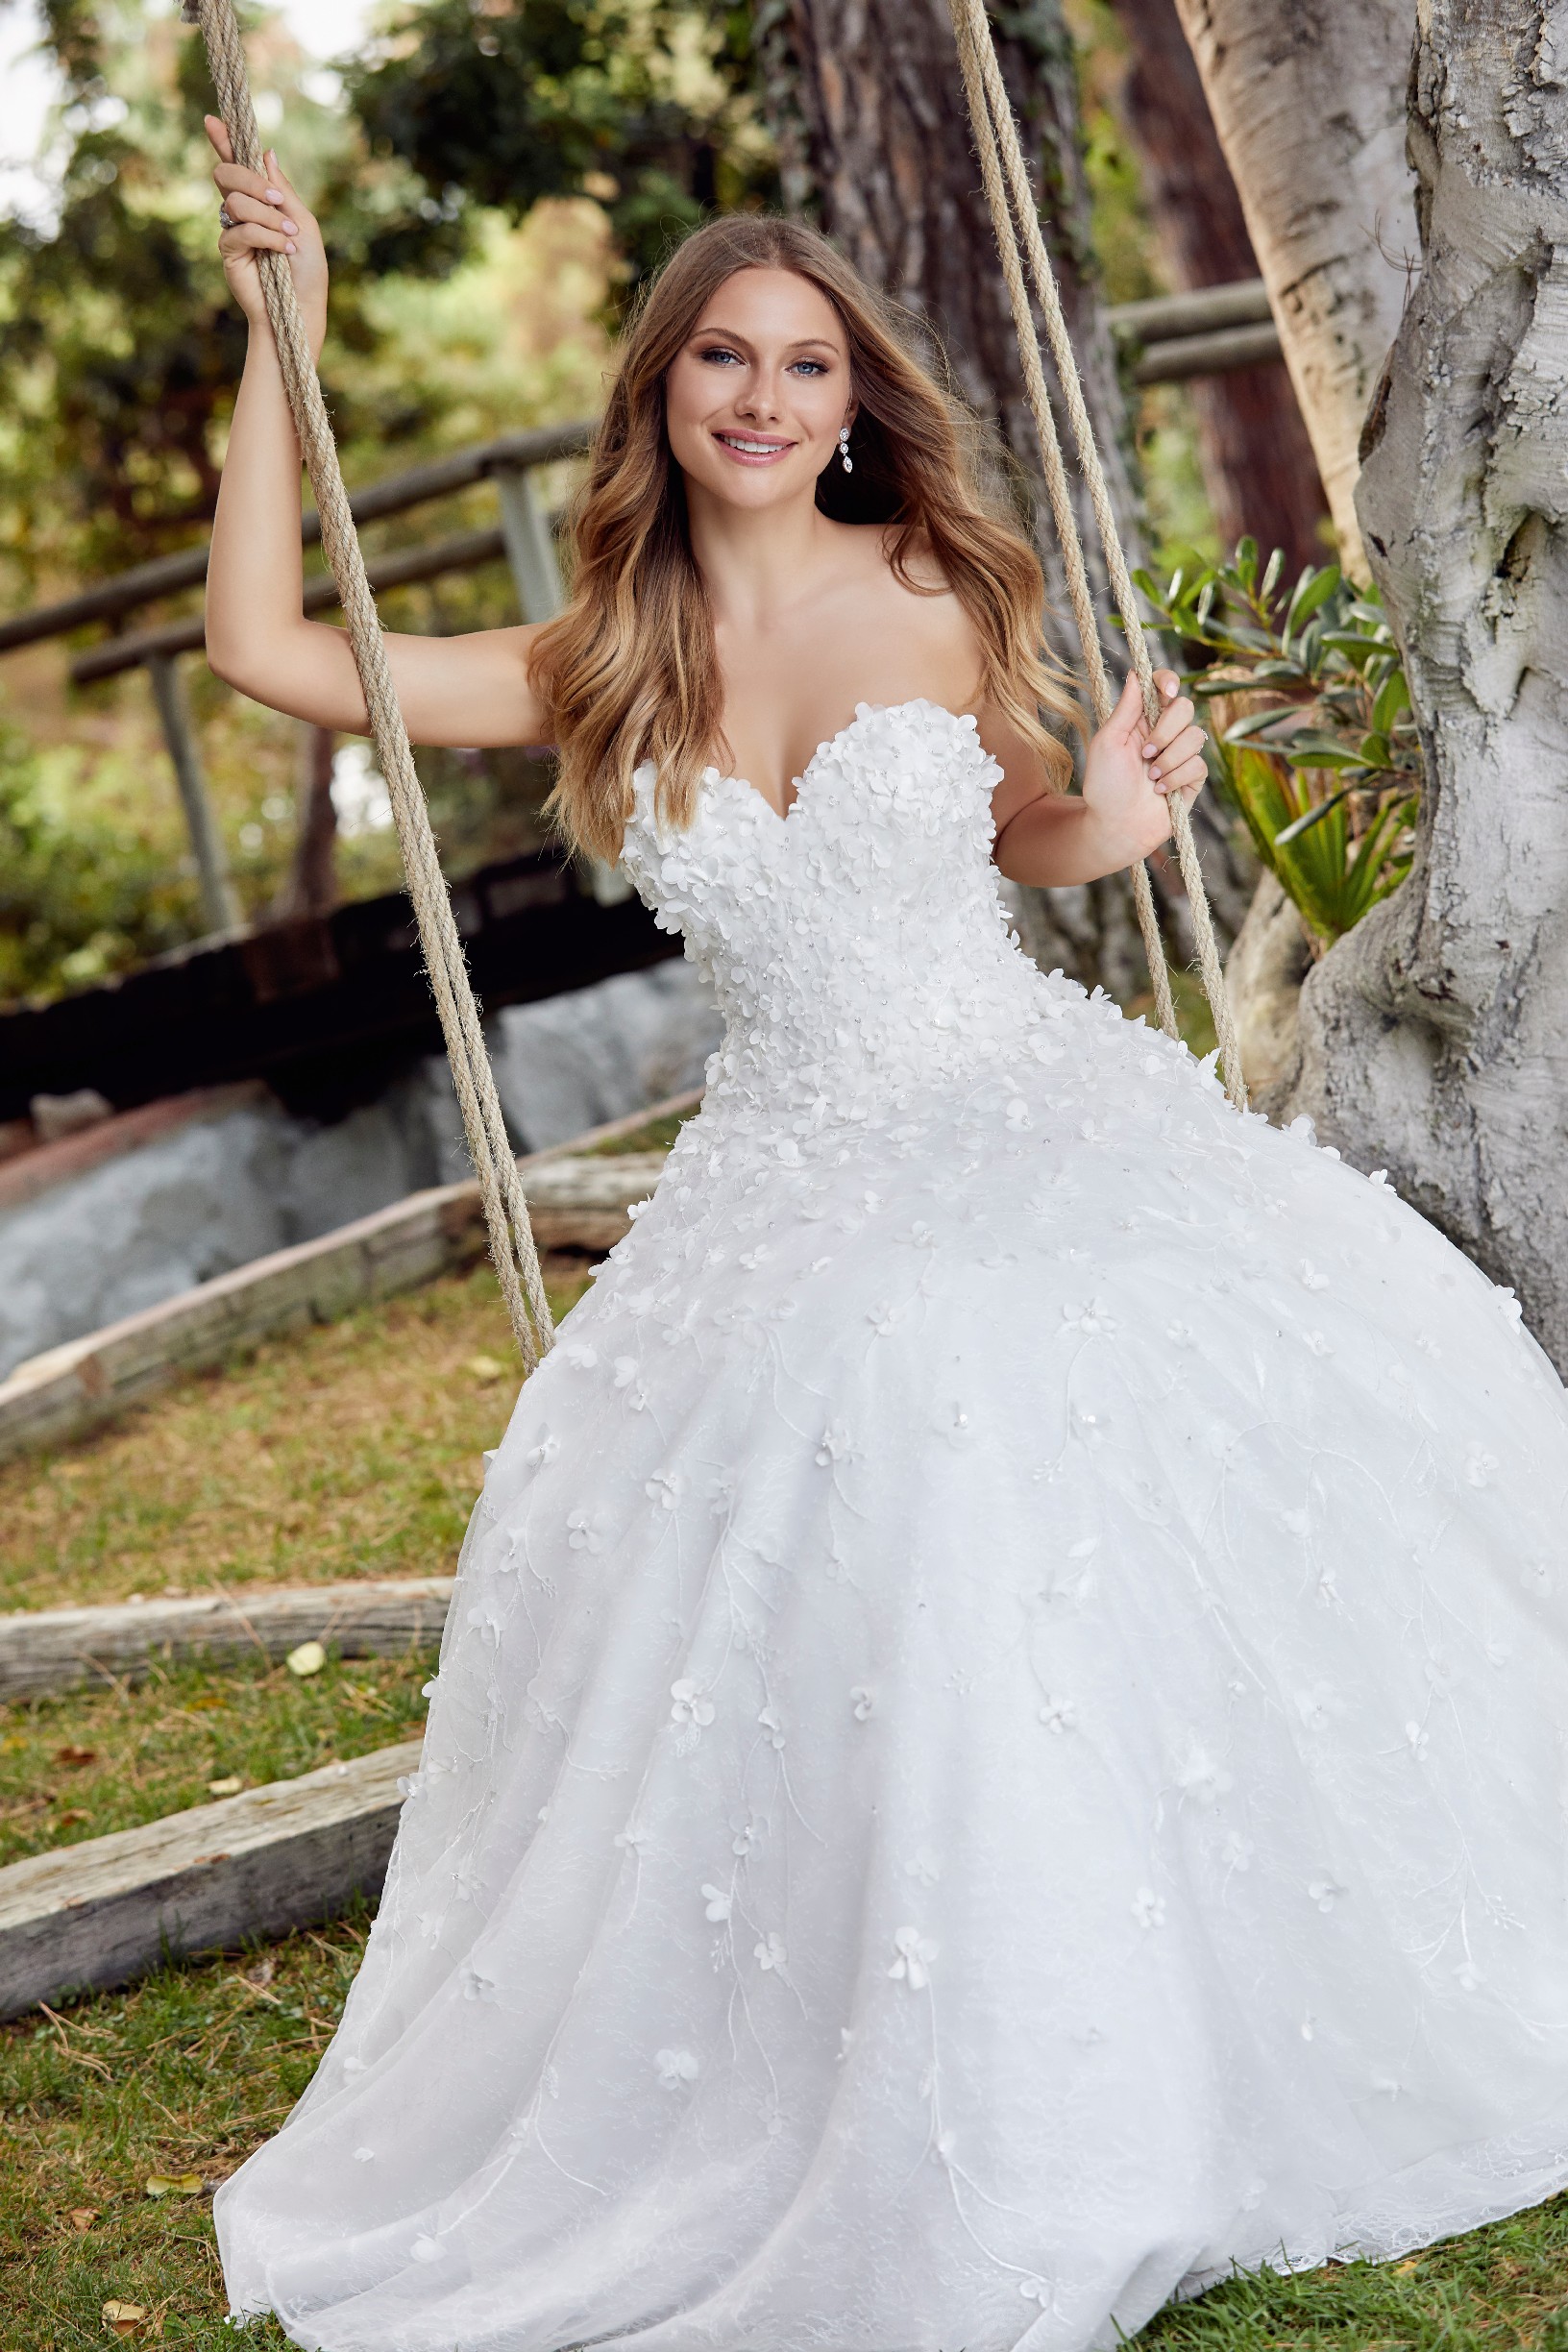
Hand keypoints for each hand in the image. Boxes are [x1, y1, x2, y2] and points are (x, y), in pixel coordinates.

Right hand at [205, 115, 327, 347]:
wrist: (301, 309)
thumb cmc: (308, 270)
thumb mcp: (303, 223)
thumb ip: (282, 191)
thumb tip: (267, 152)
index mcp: (261, 199)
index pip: (238, 164)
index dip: (225, 141)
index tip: (213, 120)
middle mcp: (243, 210)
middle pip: (227, 174)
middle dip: (251, 180)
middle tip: (276, 201)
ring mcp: (233, 230)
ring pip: (235, 201)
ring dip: (267, 217)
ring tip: (288, 238)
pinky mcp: (229, 252)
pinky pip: (240, 230)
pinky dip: (265, 237)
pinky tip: (282, 250)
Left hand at [1081, 667, 1206, 860]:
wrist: (1115, 827)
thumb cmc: (1104, 786)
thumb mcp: (1108, 742)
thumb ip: (1126, 708)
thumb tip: (1135, 673)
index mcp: (1143, 719)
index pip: (1163, 687)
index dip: (1168, 682)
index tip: (1165, 691)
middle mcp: (1165, 733)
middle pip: (1185, 707)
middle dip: (1166, 730)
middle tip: (1145, 753)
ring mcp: (1180, 756)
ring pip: (1195, 736)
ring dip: (1169, 760)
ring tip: (1150, 778)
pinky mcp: (1192, 779)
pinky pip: (1198, 765)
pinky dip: (1176, 778)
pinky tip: (1160, 791)